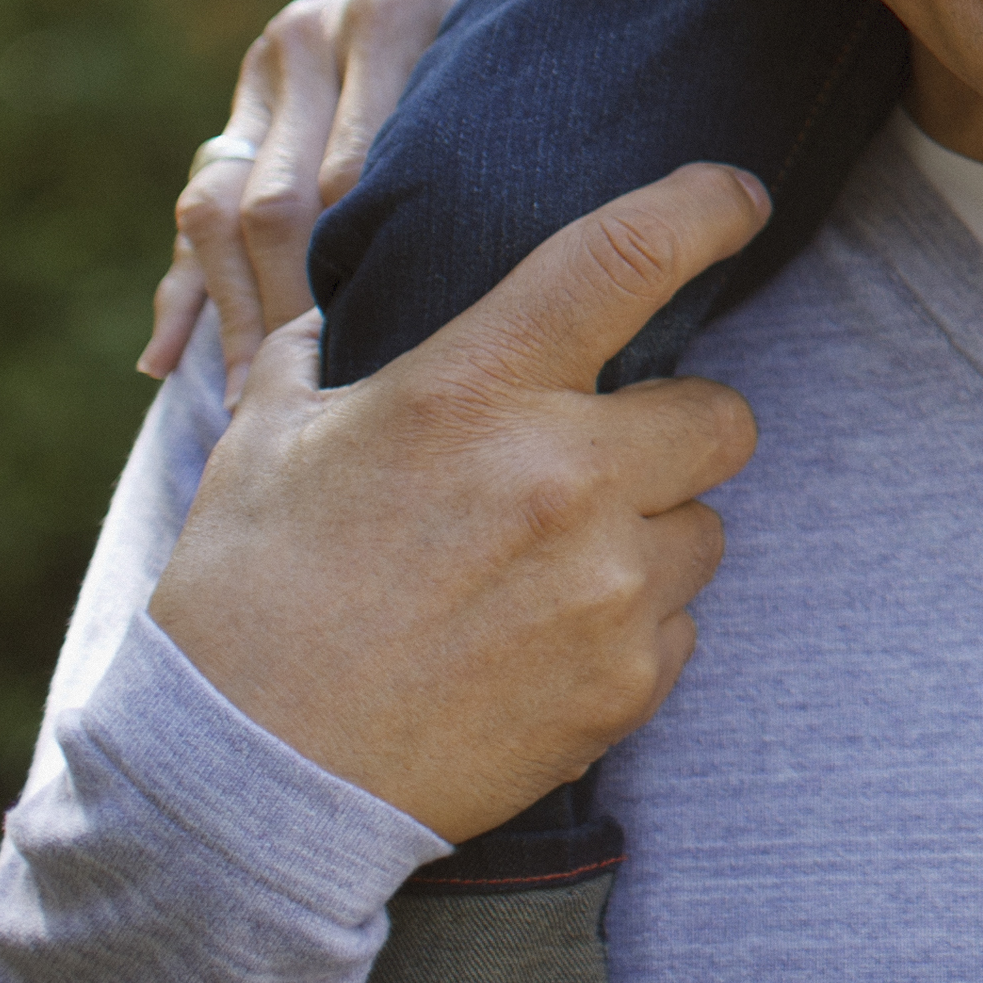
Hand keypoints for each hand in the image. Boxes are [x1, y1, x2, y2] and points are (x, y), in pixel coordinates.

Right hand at [140, 0, 506, 383]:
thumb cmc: (523, 31)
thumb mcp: (522, 56)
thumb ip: (511, 129)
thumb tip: (581, 240)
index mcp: (395, 18)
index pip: (354, 176)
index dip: (360, 276)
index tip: (384, 366)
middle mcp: (317, 33)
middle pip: (279, 203)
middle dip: (286, 314)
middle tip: (309, 407)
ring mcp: (269, 60)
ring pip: (220, 208)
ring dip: (230, 314)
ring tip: (242, 409)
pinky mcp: (241, 92)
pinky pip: (200, 198)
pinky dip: (183, 285)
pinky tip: (164, 361)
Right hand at [147, 164, 767, 845]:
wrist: (242, 784)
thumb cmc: (247, 597)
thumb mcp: (271, 438)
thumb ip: (323, 349)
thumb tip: (332, 292)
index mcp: (477, 390)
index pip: (629, 255)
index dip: (705, 209)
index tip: (739, 198)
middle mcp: (566, 475)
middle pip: (723, 416)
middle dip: (675, 430)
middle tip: (599, 461)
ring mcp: (606, 585)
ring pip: (704, 528)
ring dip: (650, 537)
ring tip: (543, 575)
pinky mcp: (624, 684)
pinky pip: (680, 626)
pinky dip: (630, 631)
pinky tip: (538, 649)